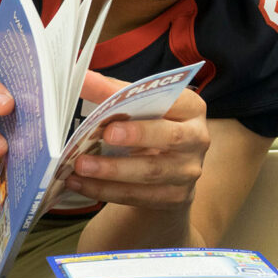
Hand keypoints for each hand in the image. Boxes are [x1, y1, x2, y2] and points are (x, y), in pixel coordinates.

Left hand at [66, 71, 209, 209]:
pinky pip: (138, 195)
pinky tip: (80, 183)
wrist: (169, 171)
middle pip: (171, 137)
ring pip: (151, 172)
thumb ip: (118, 93)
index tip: (113, 100)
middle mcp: (197, 139)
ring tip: (80, 165)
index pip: (173, 100)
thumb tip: (83, 79)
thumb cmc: (153, 127)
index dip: (143, 99)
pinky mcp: (175, 198)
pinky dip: (105, 190)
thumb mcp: (144, 107)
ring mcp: (187, 172)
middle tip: (106, 134)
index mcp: (192, 109)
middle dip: (137, 135)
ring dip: (112, 170)